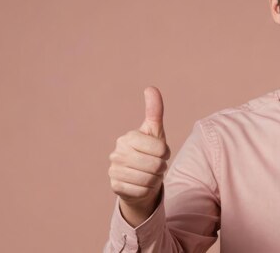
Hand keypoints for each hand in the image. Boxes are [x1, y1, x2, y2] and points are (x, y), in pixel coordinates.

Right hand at [108, 86, 170, 225]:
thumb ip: (154, 110)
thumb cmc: (150, 152)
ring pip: (149, 180)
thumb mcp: (155, 131)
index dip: (166, 153)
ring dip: (155, 179)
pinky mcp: (115, 187)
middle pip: (156, 165)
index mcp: (128, 138)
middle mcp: (117, 153)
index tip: (160, 152)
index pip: (161, 148)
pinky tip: (142, 184)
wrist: (139, 178)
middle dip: (161, 167)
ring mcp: (114, 170)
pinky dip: (147, 190)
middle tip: (155, 165)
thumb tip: (151, 87)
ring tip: (149, 174)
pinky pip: (142, 191)